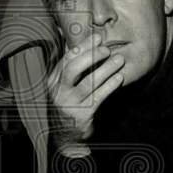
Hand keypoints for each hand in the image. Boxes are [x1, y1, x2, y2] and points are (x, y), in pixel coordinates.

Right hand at [48, 32, 124, 151]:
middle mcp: (58, 92)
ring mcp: (69, 104)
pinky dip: (109, 86)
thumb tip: (79, 44)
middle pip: (73, 68)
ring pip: (88, 83)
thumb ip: (70, 67)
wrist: (65, 136)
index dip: (83, 46)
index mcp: (53, 81)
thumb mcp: (63, 86)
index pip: (67, 59)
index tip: (98, 37)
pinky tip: (119, 78)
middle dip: (91, 56)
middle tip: (107, 49)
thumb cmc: (68, 105)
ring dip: (106, 69)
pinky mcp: (81, 115)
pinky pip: (98, 97)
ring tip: (119, 60)